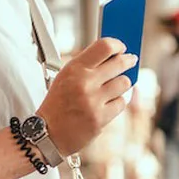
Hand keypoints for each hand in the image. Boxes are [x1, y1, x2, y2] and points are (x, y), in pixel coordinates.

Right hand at [38, 38, 137, 156]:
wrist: (47, 133)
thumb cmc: (57, 104)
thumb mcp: (65, 77)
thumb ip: (86, 65)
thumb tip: (112, 55)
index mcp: (74, 69)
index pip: (104, 46)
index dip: (117, 45)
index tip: (121, 47)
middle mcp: (85, 82)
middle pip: (119, 63)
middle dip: (128, 60)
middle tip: (131, 60)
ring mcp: (93, 101)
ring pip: (124, 83)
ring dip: (122, 83)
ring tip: (115, 86)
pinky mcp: (100, 118)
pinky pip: (121, 103)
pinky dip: (117, 102)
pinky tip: (108, 103)